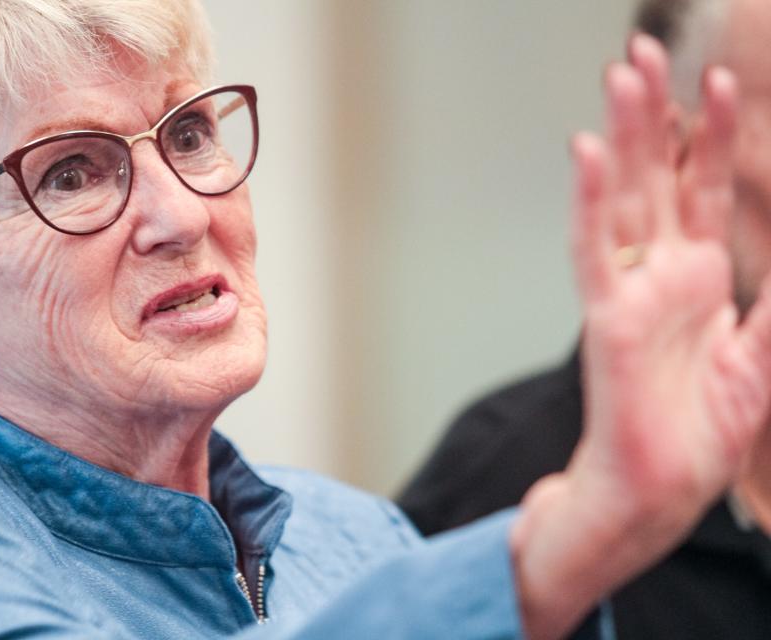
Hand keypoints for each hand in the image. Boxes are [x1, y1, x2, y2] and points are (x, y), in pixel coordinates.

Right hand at [511, 34, 770, 639]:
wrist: (658, 490)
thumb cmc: (698, 435)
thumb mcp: (763, 361)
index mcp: (697, 280)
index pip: (702, 191)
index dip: (710, 138)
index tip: (718, 85)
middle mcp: (660, 274)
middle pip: (655, 178)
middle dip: (653, 115)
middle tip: (643, 54)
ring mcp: (629, 291)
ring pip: (622, 199)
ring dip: (622, 138)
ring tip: (621, 77)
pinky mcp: (606, 318)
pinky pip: (591, 250)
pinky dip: (586, 202)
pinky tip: (583, 154)